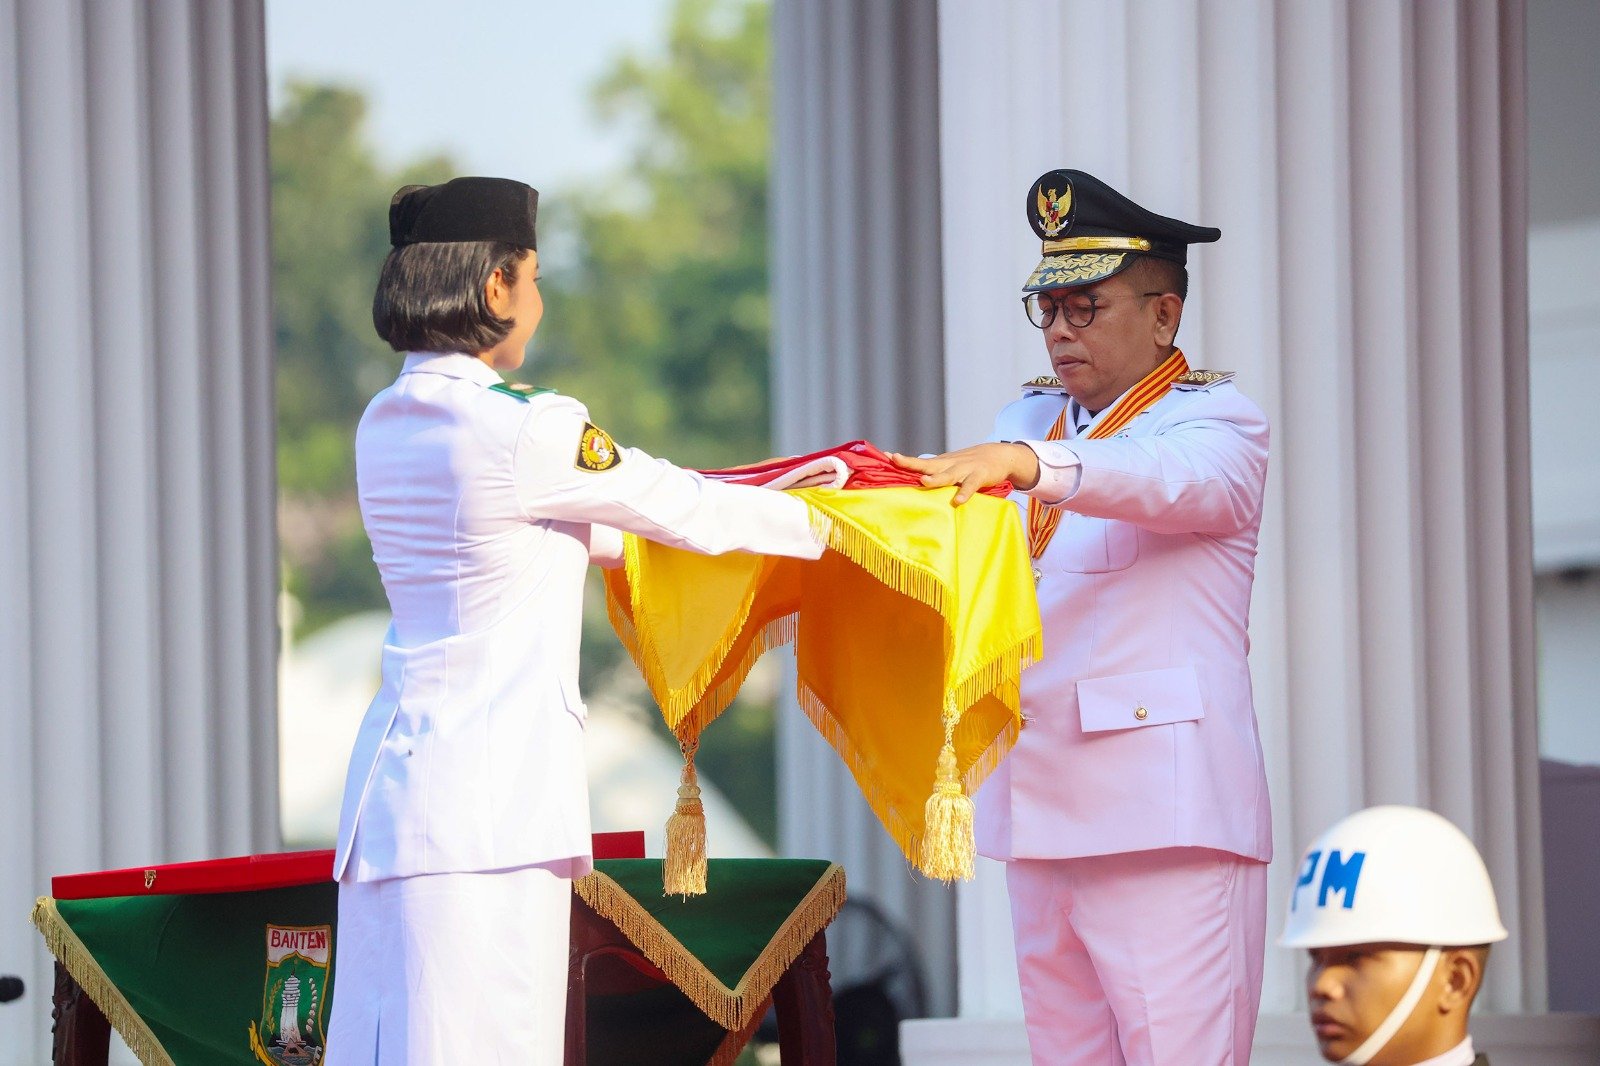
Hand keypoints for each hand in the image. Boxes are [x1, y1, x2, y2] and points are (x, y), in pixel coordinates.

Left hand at [887, 443, 1039, 504]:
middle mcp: (950, 464)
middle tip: (896, 459)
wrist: (999, 455)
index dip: (903, 460)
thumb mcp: (950, 466)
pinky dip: (964, 492)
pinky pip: (971, 485)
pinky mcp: (980, 476)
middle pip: (928, 464)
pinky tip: (958, 501)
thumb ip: (934, 473)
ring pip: (948, 475)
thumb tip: (912, 482)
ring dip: (936, 478)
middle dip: (911, 463)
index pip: (919, 461)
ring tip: (924, 482)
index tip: (886, 456)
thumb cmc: (969, 465)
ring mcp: (965, 469)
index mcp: (941, 463)